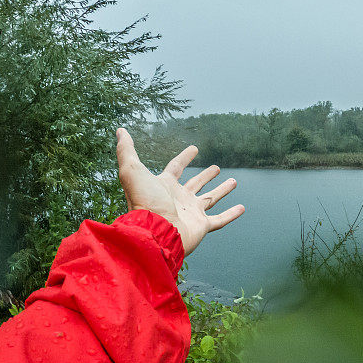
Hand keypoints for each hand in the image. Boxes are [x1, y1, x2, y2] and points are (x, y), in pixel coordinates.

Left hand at [116, 128, 244, 255]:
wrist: (155, 231)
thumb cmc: (143, 201)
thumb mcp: (131, 170)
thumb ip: (126, 150)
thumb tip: (120, 131)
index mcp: (164, 186)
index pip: (176, 168)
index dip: (185, 157)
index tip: (195, 148)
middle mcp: (178, 199)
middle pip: (195, 184)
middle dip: (206, 176)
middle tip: (216, 168)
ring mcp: (191, 213)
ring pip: (210, 199)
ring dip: (221, 190)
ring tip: (233, 181)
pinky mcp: (202, 226)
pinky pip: (220, 219)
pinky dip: (231, 214)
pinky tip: (242, 208)